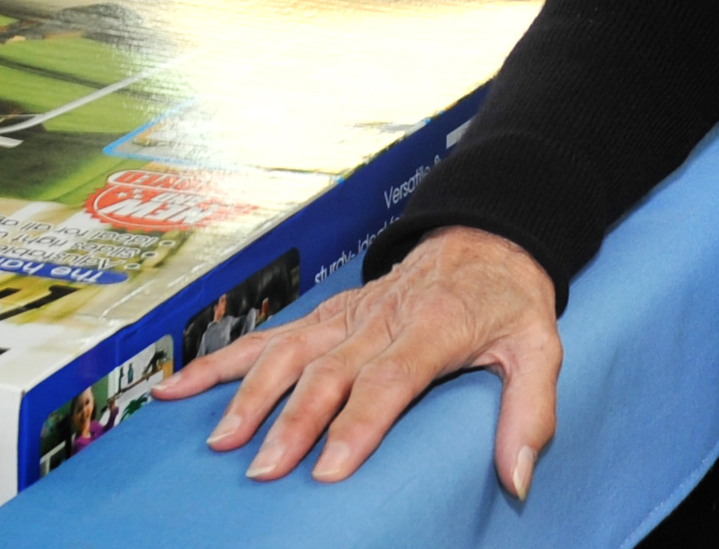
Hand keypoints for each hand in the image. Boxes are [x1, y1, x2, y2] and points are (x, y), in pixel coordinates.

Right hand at [155, 225, 561, 490]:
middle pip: (329, 372)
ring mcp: (345, 314)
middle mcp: (381, 317)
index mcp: (435, 326)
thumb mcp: (541, 349)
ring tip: (222, 442)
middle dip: (293, 422)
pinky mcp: (323, 315)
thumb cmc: (509, 301)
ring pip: (288, 352)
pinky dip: (219, 363)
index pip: (390, 379)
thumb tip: (518, 479)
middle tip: (264, 470)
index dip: (357, 424)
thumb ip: (532, 413)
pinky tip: (177, 390)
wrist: (485, 239)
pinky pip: (266, 337)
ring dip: (250, 395)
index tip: (329, 471)